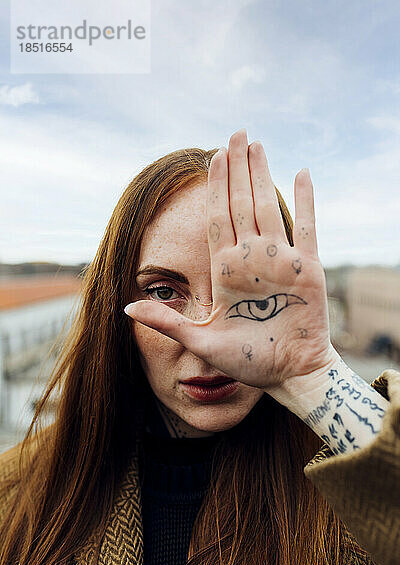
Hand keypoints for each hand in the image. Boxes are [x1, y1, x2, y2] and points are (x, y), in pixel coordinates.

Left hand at [124, 129, 333, 392]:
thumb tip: (124, 308)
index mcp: (226, 269)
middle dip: (237, 167)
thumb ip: (167, 322)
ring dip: (262, 173)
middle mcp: (251, 257)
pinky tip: (301, 172)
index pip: (217, 216)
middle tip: (236, 132)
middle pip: (240, 202)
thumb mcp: (200, 341)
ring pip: (268, 205)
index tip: (212, 157)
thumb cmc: (247, 361)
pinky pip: (308, 227)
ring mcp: (280, 259)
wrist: (288, 374)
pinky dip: (306, 201)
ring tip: (256, 144)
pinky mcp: (308, 268)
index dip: (215, 186)